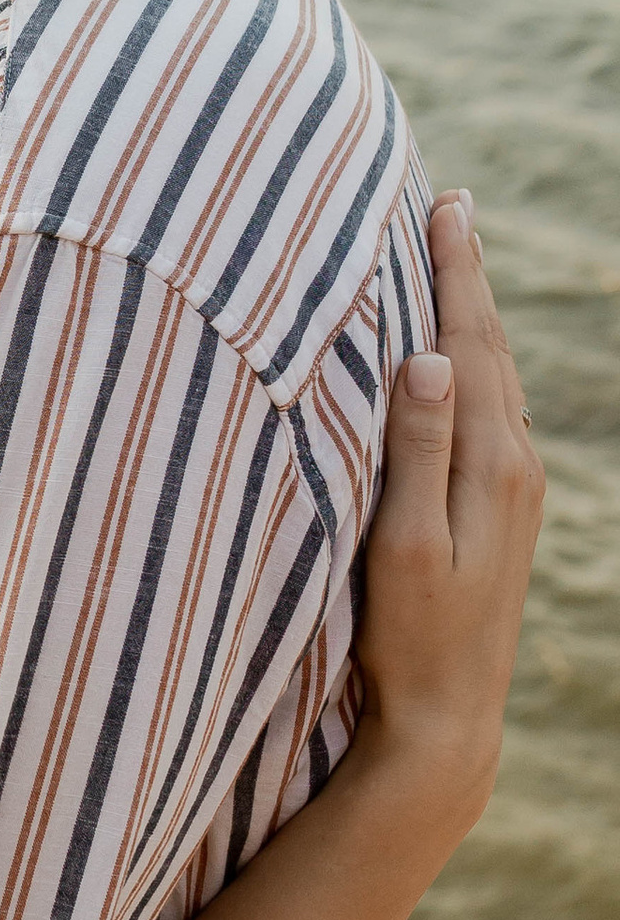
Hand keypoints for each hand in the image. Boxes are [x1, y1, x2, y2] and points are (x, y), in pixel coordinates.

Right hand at [350, 193, 544, 841]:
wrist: (450, 714)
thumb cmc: (409, 635)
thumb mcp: (403, 543)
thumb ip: (418, 449)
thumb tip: (430, 358)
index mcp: (493, 463)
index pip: (469, 344)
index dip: (455, 273)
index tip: (446, 205)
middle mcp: (516, 466)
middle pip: (489, 350)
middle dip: (468, 278)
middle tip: (453, 208)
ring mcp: (516, 489)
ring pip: (495, 379)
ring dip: (473, 318)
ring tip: (456, 266)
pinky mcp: (504, 510)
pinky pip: (494, 412)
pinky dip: (476, 366)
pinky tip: (462, 363)